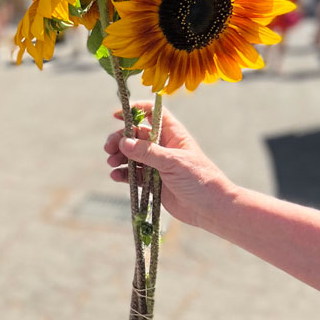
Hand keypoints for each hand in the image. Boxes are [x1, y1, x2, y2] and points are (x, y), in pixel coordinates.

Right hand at [104, 103, 236, 229]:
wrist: (211, 209)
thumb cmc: (199, 179)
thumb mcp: (173, 162)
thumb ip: (147, 152)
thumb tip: (124, 142)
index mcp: (173, 135)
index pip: (153, 114)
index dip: (136, 111)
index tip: (118, 115)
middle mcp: (164, 147)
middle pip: (137, 136)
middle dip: (121, 139)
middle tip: (109, 147)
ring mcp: (158, 165)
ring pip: (132, 156)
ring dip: (120, 157)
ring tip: (111, 163)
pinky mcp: (153, 182)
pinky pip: (133, 174)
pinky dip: (123, 174)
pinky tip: (116, 176)